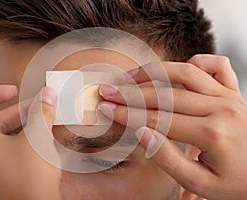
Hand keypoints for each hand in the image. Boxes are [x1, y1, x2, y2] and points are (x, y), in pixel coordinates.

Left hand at [0, 85, 60, 199]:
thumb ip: (41, 111)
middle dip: (16, 112)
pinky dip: (15, 144)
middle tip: (39, 109)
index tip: (11, 92)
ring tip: (41, 125)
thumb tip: (47, 95)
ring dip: (18, 128)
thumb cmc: (28, 181)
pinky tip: (35, 144)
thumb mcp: (37, 138)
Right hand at [98, 54, 246, 199]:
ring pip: (185, 72)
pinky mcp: (233, 90)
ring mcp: (229, 95)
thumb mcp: (200, 183)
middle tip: (109, 92)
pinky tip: (176, 70)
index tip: (107, 109)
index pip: (158, 119)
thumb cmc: (235, 183)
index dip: (127, 113)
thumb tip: (141, 132)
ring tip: (130, 77)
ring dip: (154, 72)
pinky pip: (215, 65)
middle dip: (131, 93)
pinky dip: (194, 62)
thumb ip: (168, 158)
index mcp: (212, 133)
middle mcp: (221, 108)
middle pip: (165, 95)